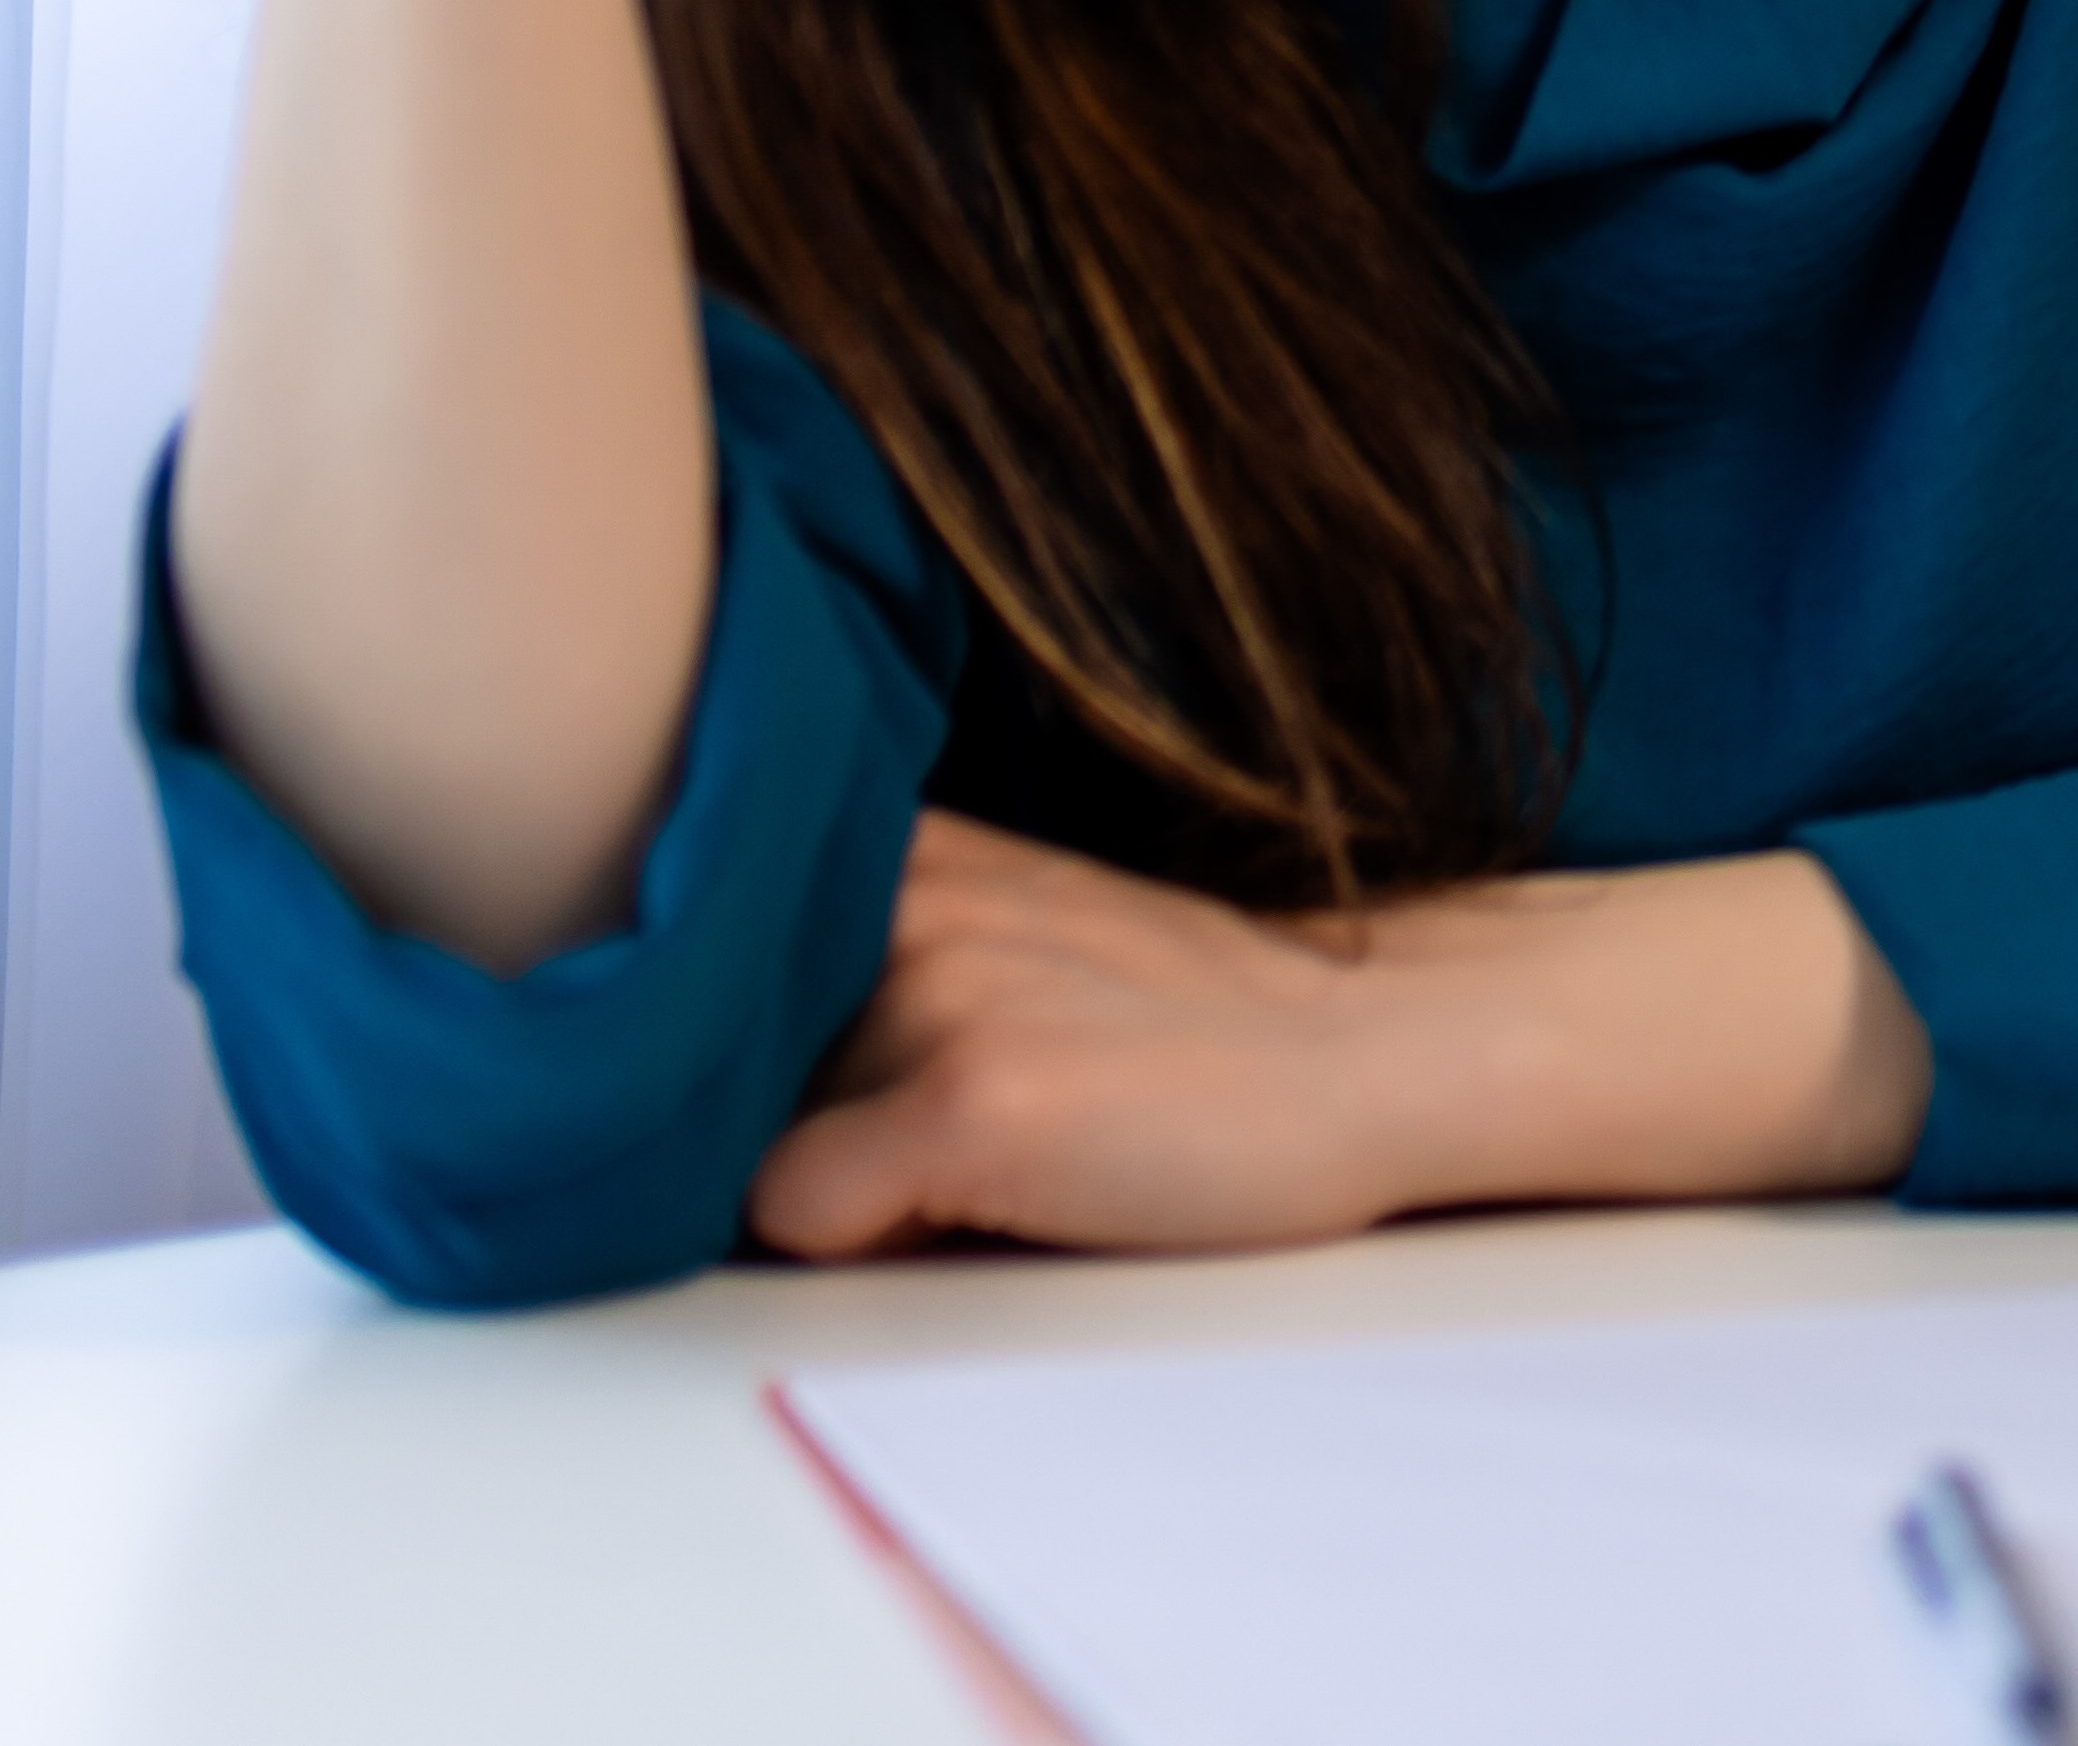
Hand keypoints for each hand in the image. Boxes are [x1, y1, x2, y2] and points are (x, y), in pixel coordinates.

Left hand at [744, 814, 1929, 1259]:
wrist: (1390, 1046)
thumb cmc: (1208, 1022)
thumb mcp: (1025, 923)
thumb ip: (874, 947)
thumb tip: (696, 1068)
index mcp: (909, 843)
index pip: (686, 943)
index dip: (698, 1027)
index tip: (736, 1057)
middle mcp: (901, 895)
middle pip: (701, 1061)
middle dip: (763, 1112)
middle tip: (921, 1128)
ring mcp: (934, 988)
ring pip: (739, 1138)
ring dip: (824, 1169)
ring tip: (983, 1157)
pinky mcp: (970, 1101)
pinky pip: (794, 1213)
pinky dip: (859, 1234)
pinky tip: (991, 1201)